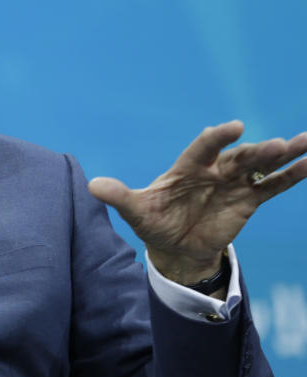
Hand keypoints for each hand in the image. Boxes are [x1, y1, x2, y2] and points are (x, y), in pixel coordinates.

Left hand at [88, 121, 306, 283]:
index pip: (203, 147)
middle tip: (279, 143)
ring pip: (261, 165)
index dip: (217, 138)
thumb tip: (92, 186)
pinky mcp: (249, 199)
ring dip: (282, 155)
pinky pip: (273, 185)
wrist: (174, 248)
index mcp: (187, 167)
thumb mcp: (135, 211)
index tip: (233, 128)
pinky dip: (292, 175)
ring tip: (305, 142)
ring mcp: (234, 182)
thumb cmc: (153, 222)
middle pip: (238, 155)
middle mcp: (214, 169)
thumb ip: (119, 197)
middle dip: (258, 150)